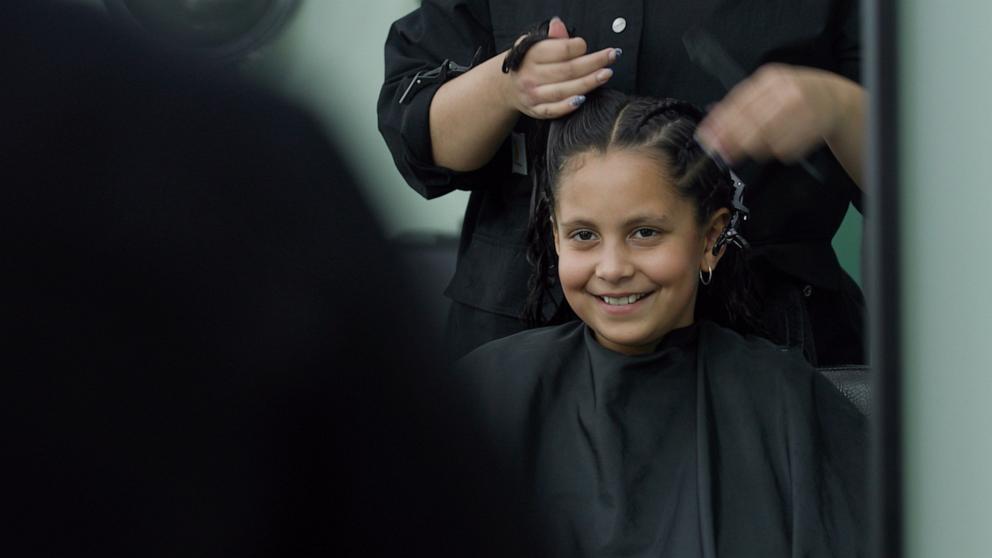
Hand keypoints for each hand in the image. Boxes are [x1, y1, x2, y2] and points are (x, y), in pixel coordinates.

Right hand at [500, 17, 618, 118]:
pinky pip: (554, 110)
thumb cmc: (526, 63)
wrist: (506, 86)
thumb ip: (550, 38)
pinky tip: (583, 99)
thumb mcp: (533, 44)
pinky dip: (569, 105)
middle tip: (612, 56)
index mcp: (531, 55)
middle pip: (569, 70)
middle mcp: (531, 76)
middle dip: (594, 62)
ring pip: (565, 90)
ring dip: (589, 82)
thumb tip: (558, 24)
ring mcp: (533, 95)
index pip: (562, 50)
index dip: (579, 46)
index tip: (587, 45)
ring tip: (606, 74)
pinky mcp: (536, 110)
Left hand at [696, 64, 860, 166]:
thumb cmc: (793, 95)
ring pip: (766, 140)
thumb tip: (710, 118)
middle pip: (751, 123)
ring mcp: (800, 111)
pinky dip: (776, 152)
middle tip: (721, 153)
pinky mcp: (810, 130)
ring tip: (757, 147)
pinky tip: (779, 145)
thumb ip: (740, 103)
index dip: (720, 124)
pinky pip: (783, 149)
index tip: (706, 139)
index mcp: (770, 79)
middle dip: (732, 141)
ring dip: (755, 149)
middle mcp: (786, 92)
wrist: (833, 99)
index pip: (739, 103)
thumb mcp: (767, 90)